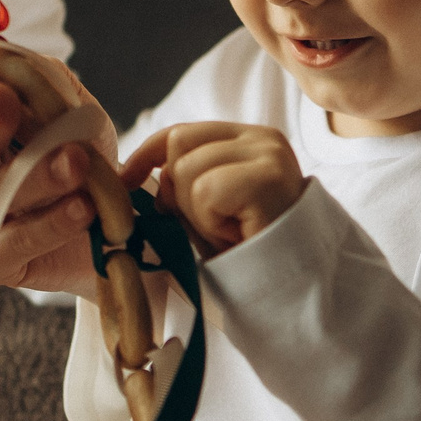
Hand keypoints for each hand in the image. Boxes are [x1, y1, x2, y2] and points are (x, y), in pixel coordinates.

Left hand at [122, 123, 305, 255]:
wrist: (294, 289)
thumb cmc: (248, 251)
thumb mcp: (206, 211)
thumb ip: (180, 185)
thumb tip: (137, 174)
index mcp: (248, 140)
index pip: (182, 131)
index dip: (147, 154)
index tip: (125, 180)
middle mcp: (263, 138)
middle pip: (180, 144)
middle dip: (178, 192)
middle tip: (212, 225)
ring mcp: (269, 155)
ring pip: (187, 169)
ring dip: (196, 212)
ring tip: (228, 231)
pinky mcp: (268, 178)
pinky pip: (205, 191)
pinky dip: (209, 220)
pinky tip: (235, 234)